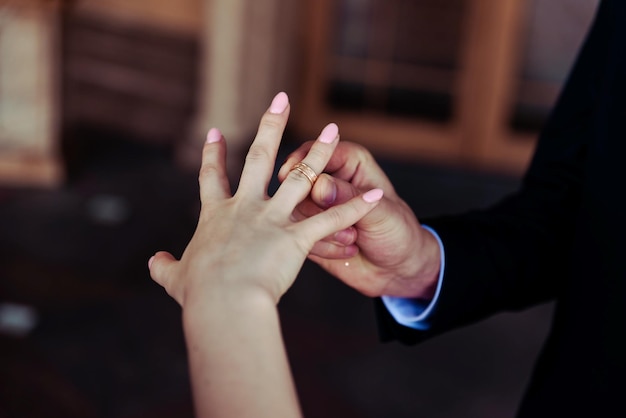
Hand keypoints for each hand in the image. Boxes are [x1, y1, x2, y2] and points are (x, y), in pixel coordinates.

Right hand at [148, 93, 383, 307]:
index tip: (213, 131)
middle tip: (281, 99)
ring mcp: (273, 219)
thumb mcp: (176, 278)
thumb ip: (165, 267)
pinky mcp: (296, 238)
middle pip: (259, 156)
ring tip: (335, 128)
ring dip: (321, 152)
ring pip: (302, 176)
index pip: (212, 176)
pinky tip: (375, 195)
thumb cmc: (198, 294)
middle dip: (271, 125)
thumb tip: (152, 263)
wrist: (221, 303)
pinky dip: (355, 208)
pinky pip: (331, 219)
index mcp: (217, 215)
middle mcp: (246, 207)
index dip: (212, 154)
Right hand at [278, 141, 440, 298]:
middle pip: (298, 180)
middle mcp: (329, 181)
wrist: (396, 268)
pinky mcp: (308, 230)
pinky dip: (318, 245)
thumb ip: (350, 197)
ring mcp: (315, 207)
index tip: (293, 178)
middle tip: (339, 222)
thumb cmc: (397, 231)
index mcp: (349, 162)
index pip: (318, 151)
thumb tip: (319, 185)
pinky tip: (344, 250)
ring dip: (320, 227)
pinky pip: (296, 234)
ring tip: (351, 238)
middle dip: (314, 205)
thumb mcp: (382, 212)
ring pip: (293, 209)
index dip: (304, 163)